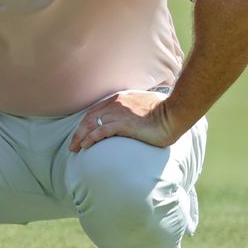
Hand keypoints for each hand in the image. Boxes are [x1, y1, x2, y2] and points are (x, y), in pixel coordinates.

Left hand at [68, 91, 182, 152]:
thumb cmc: (164, 111)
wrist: (174, 113)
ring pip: (92, 124)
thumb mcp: (144, 107)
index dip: (86, 123)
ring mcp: (119, 113)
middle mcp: (116, 103)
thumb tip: (132, 120)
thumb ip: (134, 110)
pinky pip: (101, 131)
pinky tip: (86, 146)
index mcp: (120, 98)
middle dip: (78, 132)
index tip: (81, 133)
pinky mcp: (123, 124)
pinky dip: (91, 138)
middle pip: (90, 117)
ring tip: (75, 149)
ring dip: (81, 137)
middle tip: (73, 145)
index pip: (96, 110)